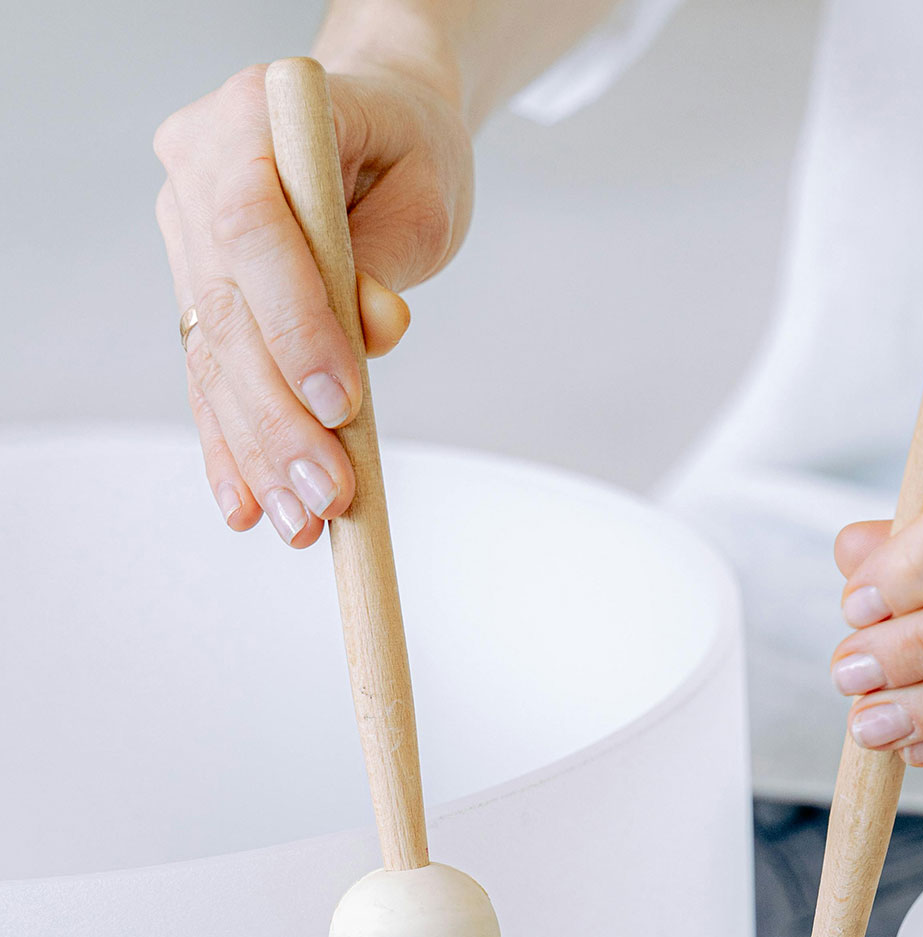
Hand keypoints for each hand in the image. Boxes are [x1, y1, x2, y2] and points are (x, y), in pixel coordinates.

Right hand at [153, 61, 471, 544]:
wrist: (379, 124)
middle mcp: (198, 171)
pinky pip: (208, 376)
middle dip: (279, 416)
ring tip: (302, 523)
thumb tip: (373, 332)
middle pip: (226, 310)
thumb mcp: (425, 191)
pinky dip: (232, 445)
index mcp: (251, 116)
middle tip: (330, 495)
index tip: (344, 401)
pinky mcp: (196, 286)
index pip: (254, 227)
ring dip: (258, 450)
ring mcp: (186, 232)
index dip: (294, 322)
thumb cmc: (410, 149)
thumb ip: (390, 257)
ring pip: (213, 356)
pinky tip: (249, 505)